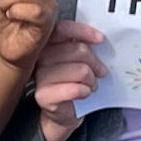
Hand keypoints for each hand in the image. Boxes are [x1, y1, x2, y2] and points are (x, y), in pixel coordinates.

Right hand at [32, 20, 104, 140]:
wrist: (66, 111)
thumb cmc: (73, 81)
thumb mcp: (78, 59)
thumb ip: (82, 45)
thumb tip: (99, 39)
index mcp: (46, 44)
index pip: (62, 29)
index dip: (83, 31)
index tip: (101, 39)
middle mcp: (39, 58)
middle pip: (78, 50)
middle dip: (95, 63)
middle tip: (100, 72)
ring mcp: (40, 77)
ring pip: (80, 70)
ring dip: (92, 80)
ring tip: (90, 84)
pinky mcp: (44, 95)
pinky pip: (75, 89)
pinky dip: (86, 91)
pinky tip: (84, 93)